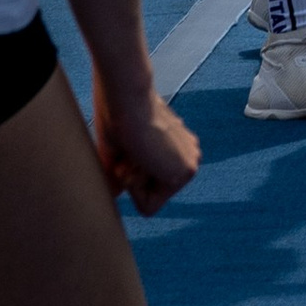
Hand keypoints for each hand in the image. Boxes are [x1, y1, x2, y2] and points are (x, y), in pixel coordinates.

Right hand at [94, 72, 199, 213]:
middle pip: (148, 197)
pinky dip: (135, 186)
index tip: (128, 149)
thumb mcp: (119, 150)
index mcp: (176, 148)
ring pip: (148, 202)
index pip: (146, 188)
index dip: (125, 177)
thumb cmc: (117, 116)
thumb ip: (121, 173)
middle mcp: (188, 156)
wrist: (126, 98)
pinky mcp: (187, 171)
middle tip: (132, 149)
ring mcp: (190, 163)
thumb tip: (115, 194)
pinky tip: (141, 156)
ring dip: (132, 181)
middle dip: (130, 179)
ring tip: (136, 150)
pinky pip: (148, 207)